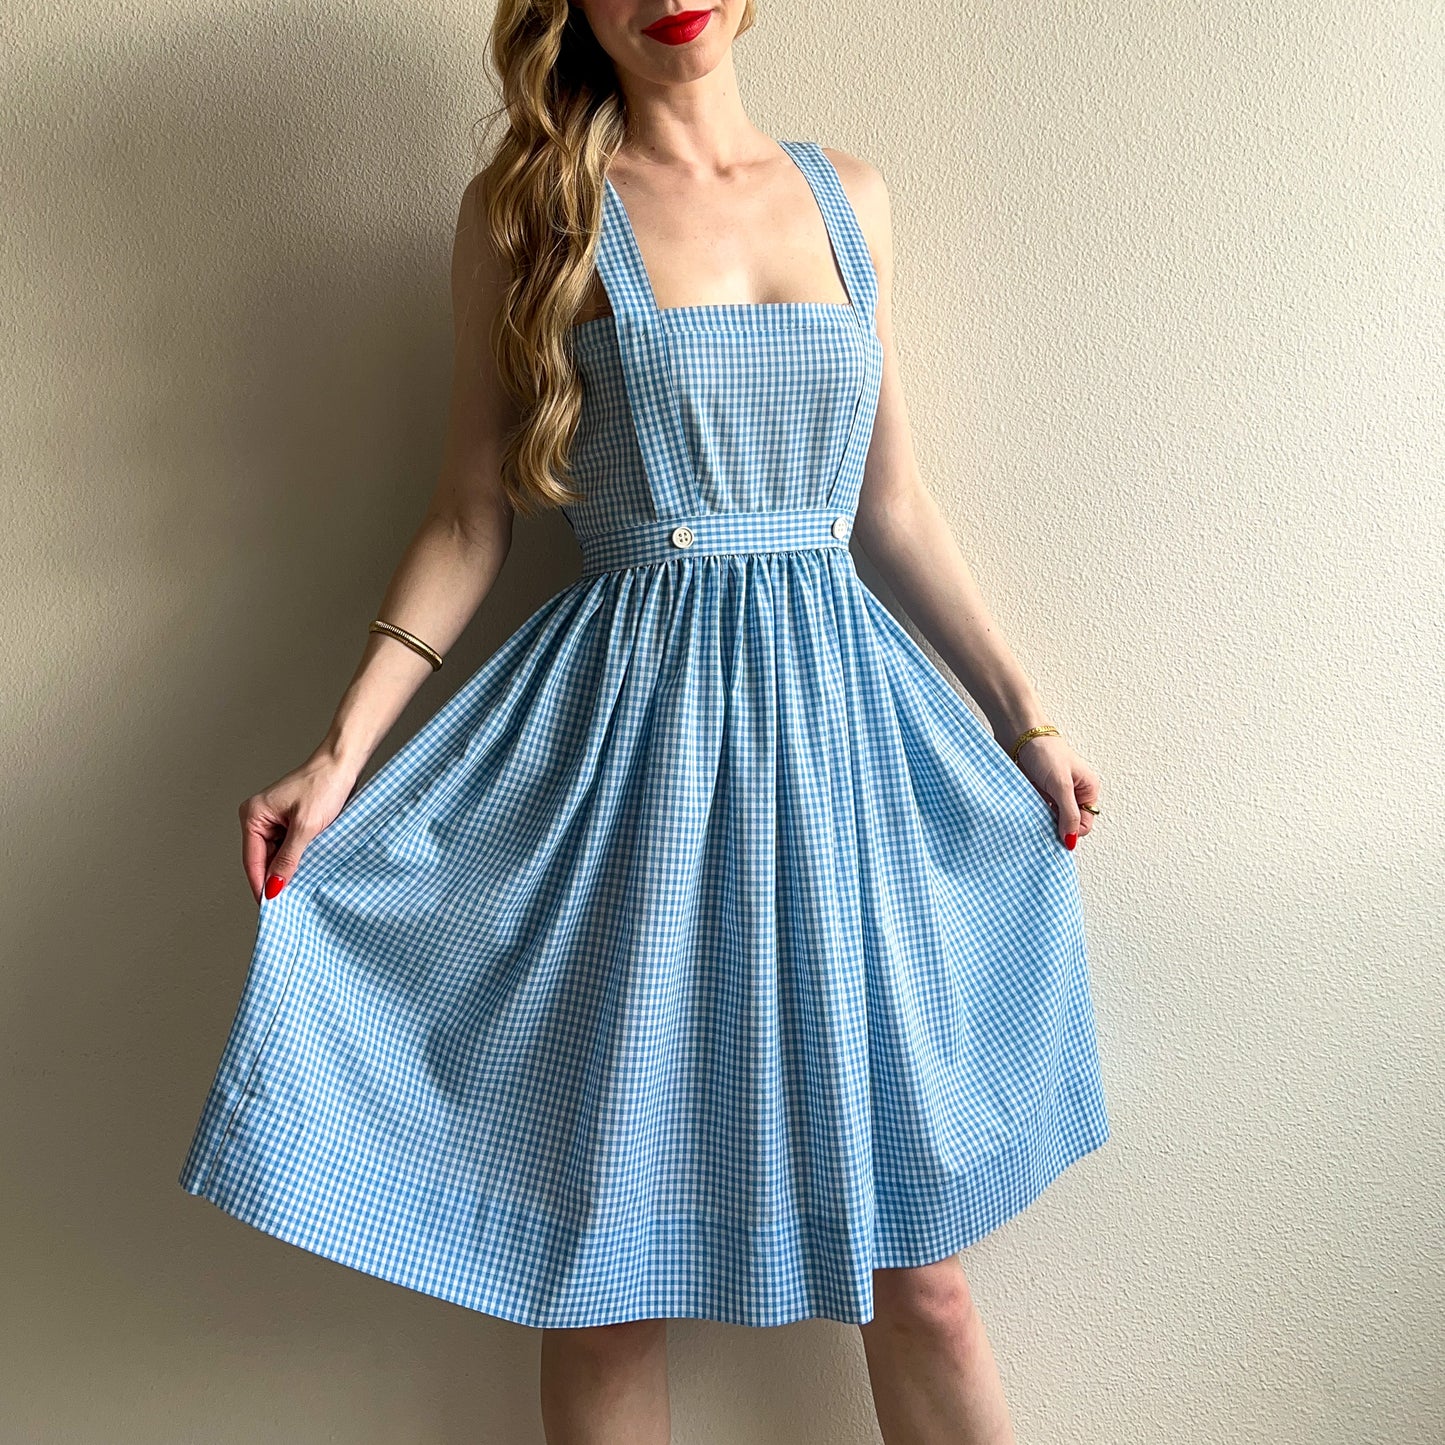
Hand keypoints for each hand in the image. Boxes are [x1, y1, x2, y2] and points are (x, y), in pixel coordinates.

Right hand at [238, 755, 360, 903]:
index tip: (270, 908)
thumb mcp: (306, 827)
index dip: (261, 885)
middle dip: (274, 879)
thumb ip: (289, 859)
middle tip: (287, 904)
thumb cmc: (324, 786)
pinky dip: (296, 859)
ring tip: (300, 889)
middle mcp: (258, 817)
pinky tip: (307, 871)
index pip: (252, 860)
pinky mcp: (290, 821)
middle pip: (263, 859)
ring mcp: (274, 819)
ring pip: (277, 855)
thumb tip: (274, 887)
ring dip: (287, 870)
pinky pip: (288, 847)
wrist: (343, 764)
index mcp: (253, 815)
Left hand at [1010, 735, 1100, 849]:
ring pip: (1050, 819)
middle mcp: (1073, 793)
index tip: (1055, 832)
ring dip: (1041, 819)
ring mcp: (1054, 794)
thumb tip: (1071, 839)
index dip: (1070, 831)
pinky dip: (1031, 813)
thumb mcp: (1061, 785)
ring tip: (1032, 811)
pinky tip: (1025, 809)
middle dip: (1054, 826)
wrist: (1018, 734)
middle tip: (1040, 821)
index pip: (1084, 824)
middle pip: (1066, 823)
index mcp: (1088, 789)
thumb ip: (1068, 814)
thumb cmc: (1045, 750)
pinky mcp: (1037, 792)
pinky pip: (1036, 812)